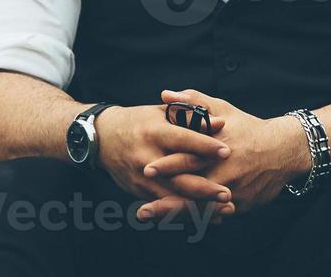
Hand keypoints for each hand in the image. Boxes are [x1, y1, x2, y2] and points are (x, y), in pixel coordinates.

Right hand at [93, 104, 235, 223]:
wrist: (103, 139)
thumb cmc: (139, 121)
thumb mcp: (161, 112)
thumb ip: (191, 117)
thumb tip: (221, 124)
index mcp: (154, 133)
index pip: (183, 140)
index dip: (205, 146)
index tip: (227, 152)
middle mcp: (147, 158)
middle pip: (178, 176)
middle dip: (204, 188)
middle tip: (227, 193)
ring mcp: (141, 179)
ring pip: (173, 197)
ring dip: (199, 207)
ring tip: (224, 210)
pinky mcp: (139, 193)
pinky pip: (166, 207)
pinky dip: (187, 214)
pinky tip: (207, 217)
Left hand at [140, 89, 311, 217]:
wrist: (284, 151)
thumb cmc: (248, 128)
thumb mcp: (223, 109)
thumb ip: (193, 102)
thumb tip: (165, 95)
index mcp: (217, 147)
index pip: (189, 157)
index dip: (167, 165)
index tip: (145, 170)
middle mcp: (224, 172)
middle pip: (191, 191)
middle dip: (165, 202)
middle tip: (141, 210)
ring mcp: (232, 191)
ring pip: (201, 209)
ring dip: (174, 215)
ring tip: (151, 218)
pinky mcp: (240, 205)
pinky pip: (214, 215)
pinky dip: (195, 219)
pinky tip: (176, 223)